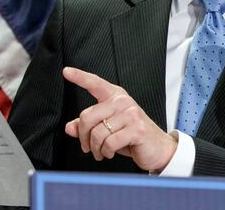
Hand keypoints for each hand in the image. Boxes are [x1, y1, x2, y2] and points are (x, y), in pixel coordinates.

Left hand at [63, 67, 177, 171]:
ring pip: (98, 133)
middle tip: (87, 146)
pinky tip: (110, 152)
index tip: (66, 71)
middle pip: (87, 116)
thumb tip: (70, 127)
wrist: (157, 148)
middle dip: (84, 136)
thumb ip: (89, 126)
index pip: (95, 83)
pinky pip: (110, 142)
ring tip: (101, 152)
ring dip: (95, 148)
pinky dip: (106, 152)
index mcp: (115, 96)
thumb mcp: (108, 129)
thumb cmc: (132, 136)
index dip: (80, 77)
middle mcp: (123, 101)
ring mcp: (131, 114)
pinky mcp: (137, 128)